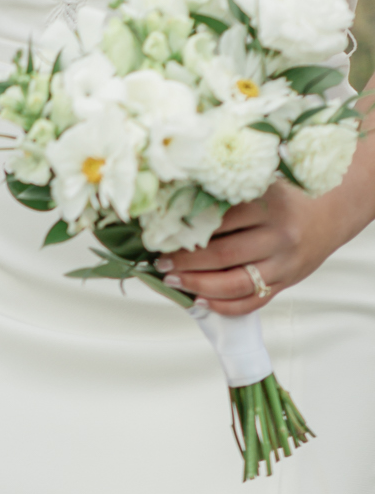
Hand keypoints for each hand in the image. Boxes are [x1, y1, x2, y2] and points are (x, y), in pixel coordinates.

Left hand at [157, 178, 364, 315]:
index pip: (220, 221)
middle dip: (186, 262)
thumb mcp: (263, 188)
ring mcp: (283, 263)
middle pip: (222, 255)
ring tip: (173, 281)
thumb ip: (230, 199)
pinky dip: (222, 306)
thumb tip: (178, 213)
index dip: (187, 231)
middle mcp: (279, 236)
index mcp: (270, 205)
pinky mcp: (285, 283)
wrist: (331, 212)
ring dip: (197, 286)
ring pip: (234, 283)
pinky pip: (251, 302)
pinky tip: (200, 301)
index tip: (163, 235)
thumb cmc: (286, 199)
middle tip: (162, 262)